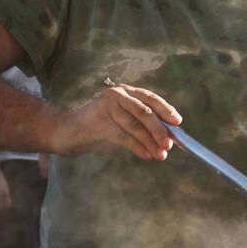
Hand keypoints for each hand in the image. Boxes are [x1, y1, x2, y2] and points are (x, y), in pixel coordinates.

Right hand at [54, 83, 179, 160]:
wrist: (68, 133)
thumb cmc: (100, 128)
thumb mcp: (124, 122)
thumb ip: (143, 125)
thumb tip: (169, 137)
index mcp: (125, 92)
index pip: (150, 98)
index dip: (166, 110)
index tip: (178, 122)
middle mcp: (116, 95)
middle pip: (144, 112)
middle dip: (159, 130)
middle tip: (169, 145)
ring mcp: (106, 106)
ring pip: (135, 126)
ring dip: (150, 143)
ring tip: (160, 155)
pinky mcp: (99, 122)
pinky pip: (124, 137)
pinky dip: (138, 147)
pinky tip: (146, 155)